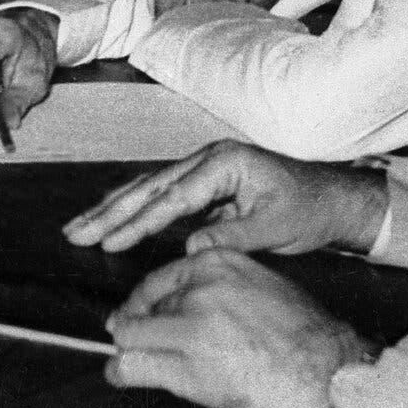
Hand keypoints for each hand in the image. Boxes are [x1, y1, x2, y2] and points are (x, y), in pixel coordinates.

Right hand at [64, 140, 387, 254]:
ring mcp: (203, 167)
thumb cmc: (309, 210)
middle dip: (109, 212)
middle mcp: (207, 159)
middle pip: (149, 187)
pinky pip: (160, 194)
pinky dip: (132, 206)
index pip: (172, 197)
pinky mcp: (204, 181)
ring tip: (79, 227)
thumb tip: (190, 248)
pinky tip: (110, 216)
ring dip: (112, 208)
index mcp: (224, 164)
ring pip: (148, 188)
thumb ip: (233, 236)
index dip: (139, 221)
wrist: (333, 197)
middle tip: (74, 232)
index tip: (110, 241)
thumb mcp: (277, 227)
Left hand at [106, 249, 372, 407]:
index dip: (144, 302)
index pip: (159, 279)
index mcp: (216, 263)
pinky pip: (134, 365)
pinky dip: (121, 372)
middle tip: (137, 341)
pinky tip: (120, 374)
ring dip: (128, 350)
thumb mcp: (256, 284)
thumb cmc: (301, 332)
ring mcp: (192, 328)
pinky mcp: (189, 366)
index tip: (136, 313)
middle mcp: (200, 290)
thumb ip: (214, 285)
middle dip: (140, 327)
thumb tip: (174, 300)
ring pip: (131, 334)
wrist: (326, 371)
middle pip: (144, 307)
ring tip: (127, 361)